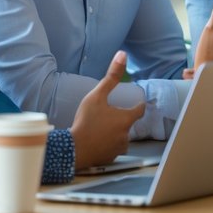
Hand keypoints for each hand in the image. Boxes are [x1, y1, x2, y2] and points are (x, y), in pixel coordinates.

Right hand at [68, 51, 145, 169]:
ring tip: (100, 129)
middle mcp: (126, 135)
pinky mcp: (111, 158)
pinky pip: (112, 149)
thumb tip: (123, 55)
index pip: (139, 110)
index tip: (136, 103)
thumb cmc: (86, 120)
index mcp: (126, 119)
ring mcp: (119, 148)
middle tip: (107, 116)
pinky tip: (96, 141)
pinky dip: (107, 145)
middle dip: (121, 120)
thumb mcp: (97, 96)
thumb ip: (111, 77)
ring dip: (115, 133)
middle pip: (128, 124)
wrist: (73, 149)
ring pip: (121, 138)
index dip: (138, 105)